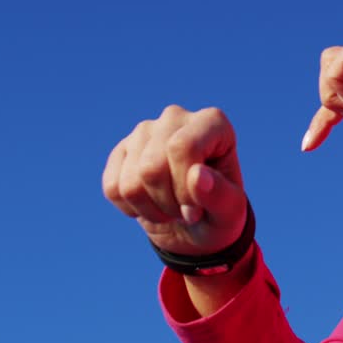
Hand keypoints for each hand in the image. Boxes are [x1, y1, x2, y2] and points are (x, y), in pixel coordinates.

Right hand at [102, 106, 248, 253]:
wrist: (195, 226)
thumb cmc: (218, 213)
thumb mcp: (230, 212)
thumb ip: (220, 195)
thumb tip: (197, 176)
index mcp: (212, 122)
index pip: (182, 147)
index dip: (185, 188)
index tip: (196, 209)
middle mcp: (176, 117)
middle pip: (153, 167)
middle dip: (168, 202)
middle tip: (185, 211)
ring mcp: (145, 131)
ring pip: (131, 182)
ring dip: (151, 209)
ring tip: (170, 207)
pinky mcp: (122, 150)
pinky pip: (112, 187)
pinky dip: (130, 208)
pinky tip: (150, 203)